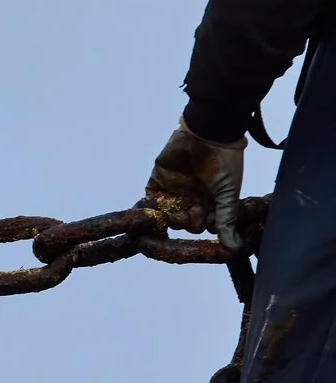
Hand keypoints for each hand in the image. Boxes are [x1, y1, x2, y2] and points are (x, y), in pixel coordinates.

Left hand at [147, 119, 244, 249]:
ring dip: (169, 217)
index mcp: (212, 203)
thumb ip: (226, 219)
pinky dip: (150, 208)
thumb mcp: (227, 193)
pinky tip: (151, 212)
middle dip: (187, 221)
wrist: (207, 133)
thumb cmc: (223, 162)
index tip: (207, 219)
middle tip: (193, 210)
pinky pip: (151, 201)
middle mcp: (194, 200)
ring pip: (168, 215)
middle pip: (186, 223)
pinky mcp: (159, 182)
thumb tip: (233, 249)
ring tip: (173, 214)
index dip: (205, 225)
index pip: (206, 225)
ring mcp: (175, 192)